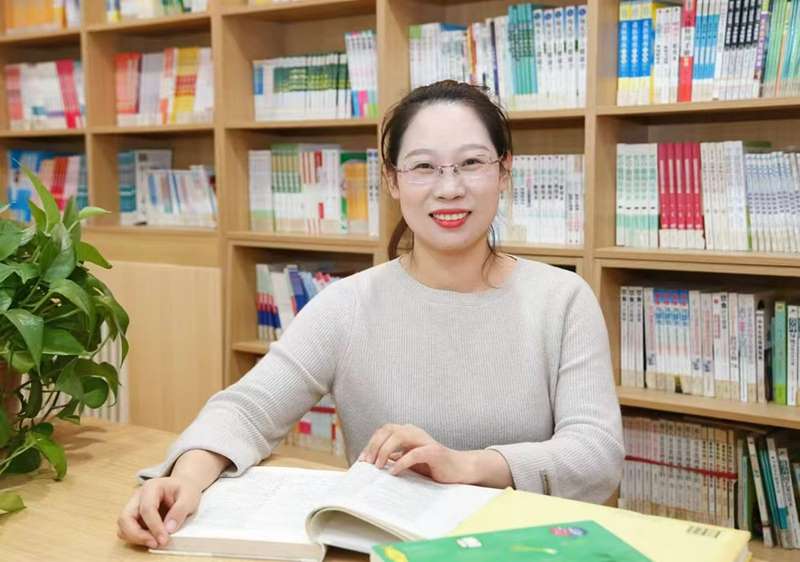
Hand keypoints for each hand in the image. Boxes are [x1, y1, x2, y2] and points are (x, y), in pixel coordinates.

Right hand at [116, 476, 201, 548]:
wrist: (183, 486)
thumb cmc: (185, 489)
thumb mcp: (190, 496)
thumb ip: (180, 510)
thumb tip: (169, 528)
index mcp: (151, 487)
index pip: (146, 509)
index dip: (154, 526)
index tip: (164, 539)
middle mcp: (138, 496)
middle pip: (125, 518)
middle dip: (137, 535)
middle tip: (154, 543)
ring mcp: (134, 507)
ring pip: (123, 526)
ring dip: (136, 538)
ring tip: (154, 542)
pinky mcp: (135, 517)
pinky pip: (128, 531)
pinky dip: (136, 538)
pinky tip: (151, 539)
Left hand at [358, 423, 476, 483]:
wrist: (459, 469)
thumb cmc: (432, 466)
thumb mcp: (408, 461)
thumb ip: (394, 458)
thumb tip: (372, 464)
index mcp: (407, 432)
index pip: (383, 431)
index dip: (370, 443)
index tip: (362, 460)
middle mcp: (414, 431)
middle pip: (388, 430)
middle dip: (374, 445)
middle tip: (367, 463)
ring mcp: (424, 440)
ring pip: (399, 436)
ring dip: (384, 451)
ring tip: (378, 466)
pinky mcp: (434, 451)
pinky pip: (414, 453)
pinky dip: (401, 462)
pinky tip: (394, 472)